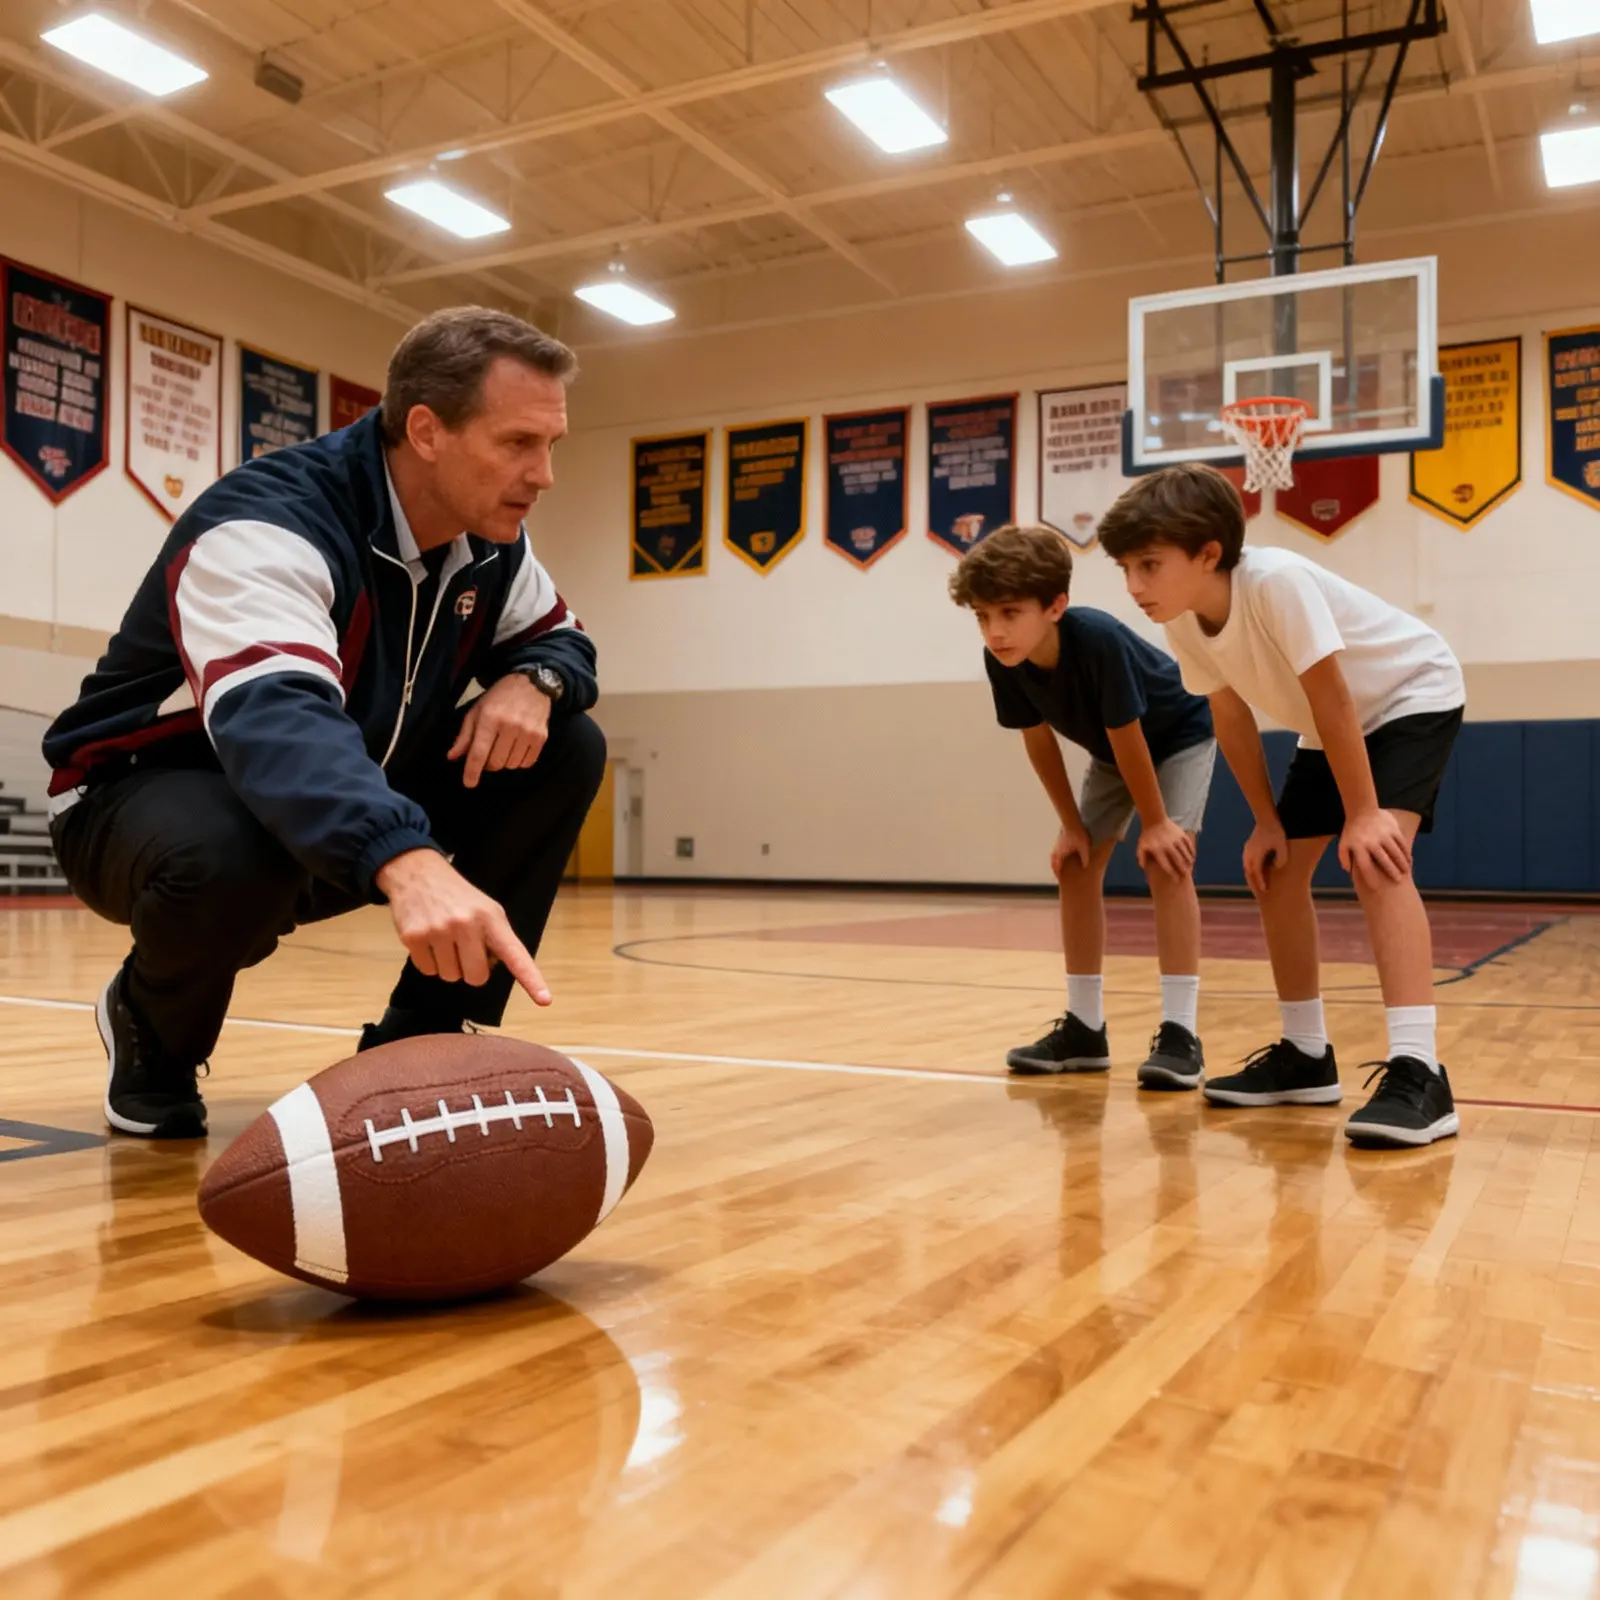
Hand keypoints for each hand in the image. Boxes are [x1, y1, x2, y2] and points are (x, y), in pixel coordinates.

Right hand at [375, 849, 551, 1005]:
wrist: (418, 873)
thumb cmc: (459, 898)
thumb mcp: (486, 909)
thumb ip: (495, 939)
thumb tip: (490, 970)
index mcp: (492, 918)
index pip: (515, 954)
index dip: (531, 979)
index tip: (545, 1000)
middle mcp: (466, 924)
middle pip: (476, 978)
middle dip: (471, 970)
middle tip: (464, 949)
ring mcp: (439, 930)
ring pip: (450, 977)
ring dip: (449, 965)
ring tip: (444, 939)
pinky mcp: (413, 937)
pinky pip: (428, 971)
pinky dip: (429, 962)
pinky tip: (428, 939)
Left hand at [448, 674, 552, 788]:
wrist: (532, 684)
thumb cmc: (499, 697)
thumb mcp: (477, 711)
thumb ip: (465, 735)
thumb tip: (452, 757)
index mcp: (490, 718)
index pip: (479, 752)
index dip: (472, 771)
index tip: (469, 783)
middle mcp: (510, 726)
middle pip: (496, 763)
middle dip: (488, 764)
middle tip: (488, 753)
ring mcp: (528, 732)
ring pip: (511, 765)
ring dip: (504, 762)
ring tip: (503, 748)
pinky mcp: (541, 737)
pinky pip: (527, 763)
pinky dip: (518, 761)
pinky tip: (516, 749)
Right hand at [1051, 823, 1091, 878]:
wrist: (1072, 821)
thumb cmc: (1078, 835)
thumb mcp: (1083, 848)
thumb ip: (1084, 858)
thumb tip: (1085, 866)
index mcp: (1060, 854)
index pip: (1056, 867)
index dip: (1057, 874)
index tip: (1059, 879)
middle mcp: (1056, 851)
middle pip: (1053, 862)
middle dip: (1055, 869)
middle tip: (1057, 874)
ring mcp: (1057, 845)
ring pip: (1054, 857)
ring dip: (1056, 862)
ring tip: (1059, 866)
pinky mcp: (1059, 841)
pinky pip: (1057, 852)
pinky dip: (1058, 856)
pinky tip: (1063, 855)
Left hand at [1136, 816, 1195, 878]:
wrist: (1154, 819)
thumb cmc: (1147, 835)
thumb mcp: (1141, 846)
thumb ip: (1142, 857)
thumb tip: (1143, 868)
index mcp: (1158, 850)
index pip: (1166, 864)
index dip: (1172, 873)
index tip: (1175, 879)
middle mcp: (1168, 845)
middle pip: (1178, 860)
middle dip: (1182, 870)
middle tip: (1185, 877)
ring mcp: (1176, 839)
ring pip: (1185, 853)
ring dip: (1188, 862)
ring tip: (1189, 869)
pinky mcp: (1181, 834)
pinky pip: (1189, 845)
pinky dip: (1191, 852)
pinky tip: (1192, 858)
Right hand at [1243, 818, 1288, 895]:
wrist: (1266, 817)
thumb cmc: (1276, 831)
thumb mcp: (1282, 844)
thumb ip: (1281, 857)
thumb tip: (1278, 867)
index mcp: (1256, 854)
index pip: (1257, 872)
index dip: (1261, 882)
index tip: (1265, 890)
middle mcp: (1249, 853)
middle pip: (1249, 872)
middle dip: (1253, 883)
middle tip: (1259, 893)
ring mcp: (1248, 850)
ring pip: (1247, 867)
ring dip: (1251, 877)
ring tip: (1256, 884)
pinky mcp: (1249, 847)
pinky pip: (1248, 862)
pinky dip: (1250, 870)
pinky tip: (1255, 872)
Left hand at [1339, 808, 1411, 884]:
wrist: (1361, 809)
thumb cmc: (1352, 831)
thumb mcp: (1343, 843)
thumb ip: (1344, 857)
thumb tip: (1349, 871)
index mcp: (1358, 846)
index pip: (1364, 865)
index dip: (1370, 877)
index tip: (1375, 887)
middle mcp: (1372, 841)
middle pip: (1383, 860)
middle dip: (1391, 872)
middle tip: (1397, 882)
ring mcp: (1384, 835)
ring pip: (1396, 852)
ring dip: (1402, 864)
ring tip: (1405, 873)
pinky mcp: (1393, 829)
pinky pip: (1402, 843)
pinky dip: (1406, 853)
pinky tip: (1409, 861)